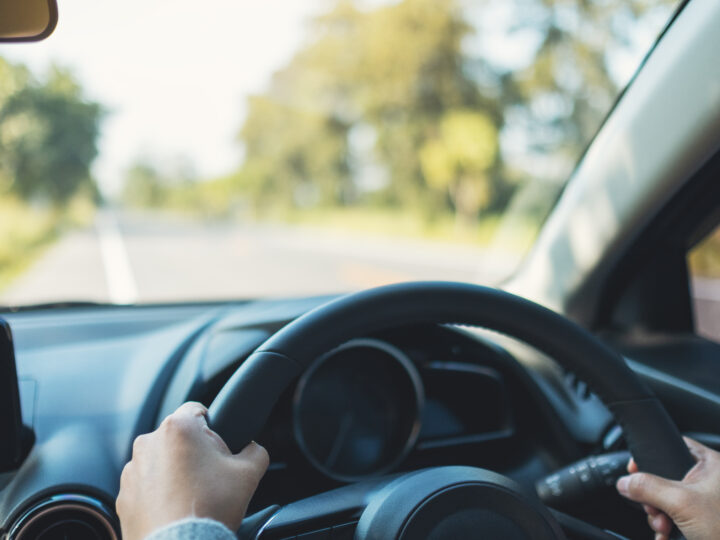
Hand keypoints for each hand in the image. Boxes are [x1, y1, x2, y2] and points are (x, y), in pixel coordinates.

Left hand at [116, 402, 268, 539]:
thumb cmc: (210, 508)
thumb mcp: (248, 473)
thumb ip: (255, 450)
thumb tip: (252, 448)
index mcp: (178, 427)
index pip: (198, 409)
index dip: (214, 427)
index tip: (219, 449)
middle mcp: (148, 443)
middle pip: (178, 437)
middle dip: (194, 452)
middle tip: (210, 477)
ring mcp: (131, 470)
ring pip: (160, 461)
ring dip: (174, 472)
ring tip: (192, 497)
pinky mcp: (123, 495)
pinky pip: (145, 486)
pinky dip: (158, 494)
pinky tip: (175, 510)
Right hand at [616, 437, 719, 539]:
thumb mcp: (682, 503)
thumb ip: (648, 487)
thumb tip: (625, 482)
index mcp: (711, 465)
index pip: (673, 446)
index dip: (651, 457)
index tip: (635, 470)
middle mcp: (709, 480)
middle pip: (665, 477)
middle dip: (653, 497)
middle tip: (655, 509)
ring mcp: (706, 502)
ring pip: (668, 500)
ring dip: (659, 515)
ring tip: (664, 527)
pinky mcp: (703, 521)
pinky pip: (675, 516)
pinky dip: (667, 526)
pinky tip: (667, 535)